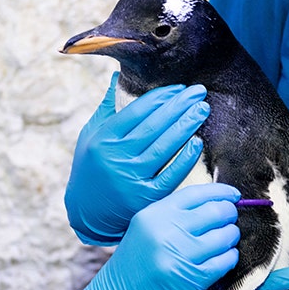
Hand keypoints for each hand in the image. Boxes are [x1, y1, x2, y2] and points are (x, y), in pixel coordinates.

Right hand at [51, 184, 240, 289]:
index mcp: (152, 214)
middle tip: (230, 222)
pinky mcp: (191, 279)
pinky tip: (223, 261)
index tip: (233, 196)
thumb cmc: (131, 272)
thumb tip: (213, 204)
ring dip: (231, 238)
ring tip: (226, 243)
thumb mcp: (143, 233)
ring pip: (225, 236)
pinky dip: (229, 260)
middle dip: (229, 215)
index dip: (221, 192)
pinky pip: (225, 261)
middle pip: (216, 211)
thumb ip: (172, 218)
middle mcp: (165, 230)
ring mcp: (178, 254)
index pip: (196, 193)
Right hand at [64, 72, 209, 244]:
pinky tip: (197, 143)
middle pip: (154, 126)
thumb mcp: (90, 137)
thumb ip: (106, 108)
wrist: (86, 212)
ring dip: (186, 126)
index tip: (179, 88)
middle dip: (179, 106)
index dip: (161, 98)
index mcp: (103, 139)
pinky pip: (170, 175)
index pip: (136, 112)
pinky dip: (184, 159)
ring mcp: (131, 179)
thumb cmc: (91, 167)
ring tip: (202, 110)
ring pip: (164, 148)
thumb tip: (117, 76)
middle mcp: (116, 157)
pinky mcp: (145, 199)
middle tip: (199, 93)